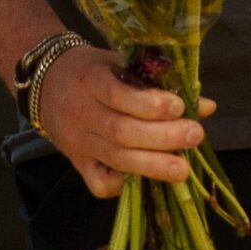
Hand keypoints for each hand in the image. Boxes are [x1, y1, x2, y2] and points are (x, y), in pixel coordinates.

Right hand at [38, 45, 217, 197]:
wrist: (45, 83)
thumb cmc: (91, 70)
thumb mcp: (120, 64)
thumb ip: (158, 84)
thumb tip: (206, 106)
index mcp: (90, 81)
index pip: (118, 95)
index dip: (149, 104)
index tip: (179, 106)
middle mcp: (81, 113)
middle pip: (121, 132)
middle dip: (162, 137)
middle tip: (194, 135)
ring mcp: (78, 142)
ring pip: (115, 159)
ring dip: (153, 166)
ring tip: (182, 169)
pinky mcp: (77, 163)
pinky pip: (98, 182)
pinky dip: (122, 185)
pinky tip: (144, 179)